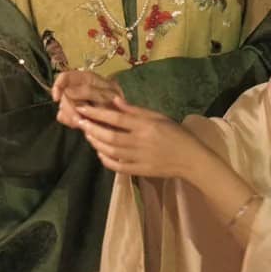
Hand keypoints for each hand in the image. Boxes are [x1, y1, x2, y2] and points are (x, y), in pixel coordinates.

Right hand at [51, 70, 123, 129]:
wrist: (124, 117)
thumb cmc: (117, 102)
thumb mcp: (107, 94)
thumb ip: (88, 92)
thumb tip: (67, 92)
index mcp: (87, 78)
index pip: (65, 77)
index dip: (58, 85)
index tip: (56, 98)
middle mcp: (78, 87)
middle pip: (62, 94)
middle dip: (68, 108)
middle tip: (77, 120)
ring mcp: (74, 100)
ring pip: (61, 106)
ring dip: (69, 115)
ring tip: (80, 122)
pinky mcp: (73, 112)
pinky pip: (63, 116)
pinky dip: (69, 120)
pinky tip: (77, 124)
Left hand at [76, 96, 199, 178]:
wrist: (191, 159)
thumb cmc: (176, 134)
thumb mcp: (158, 117)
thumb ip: (135, 110)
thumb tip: (114, 100)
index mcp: (146, 126)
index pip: (116, 118)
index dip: (97, 114)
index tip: (82, 109)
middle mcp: (141, 142)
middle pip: (110, 136)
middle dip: (91, 128)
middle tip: (79, 121)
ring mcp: (140, 158)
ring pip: (111, 151)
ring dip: (96, 143)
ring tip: (87, 134)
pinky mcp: (140, 171)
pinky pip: (118, 166)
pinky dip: (105, 160)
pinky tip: (99, 152)